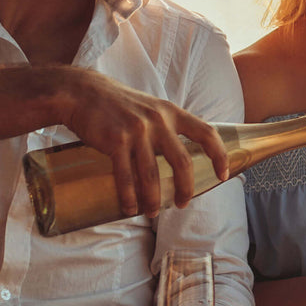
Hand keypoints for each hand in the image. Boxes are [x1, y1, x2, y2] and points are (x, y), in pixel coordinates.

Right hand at [53, 66, 229, 218]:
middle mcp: (158, 121)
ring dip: (153, 199)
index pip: (207, 133)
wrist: (82, 92)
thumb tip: (184, 156)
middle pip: (182, 162)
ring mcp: (137, 131)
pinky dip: (129, 197)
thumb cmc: (120, 105)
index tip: (223, 175)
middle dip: (185, 189)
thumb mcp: (152, 108)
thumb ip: (169, 127)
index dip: (219, 156)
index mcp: (171, 113)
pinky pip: (126, 176)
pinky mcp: (115, 141)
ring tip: (152, 212)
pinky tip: (130, 208)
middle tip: (181, 204)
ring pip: (152, 175)